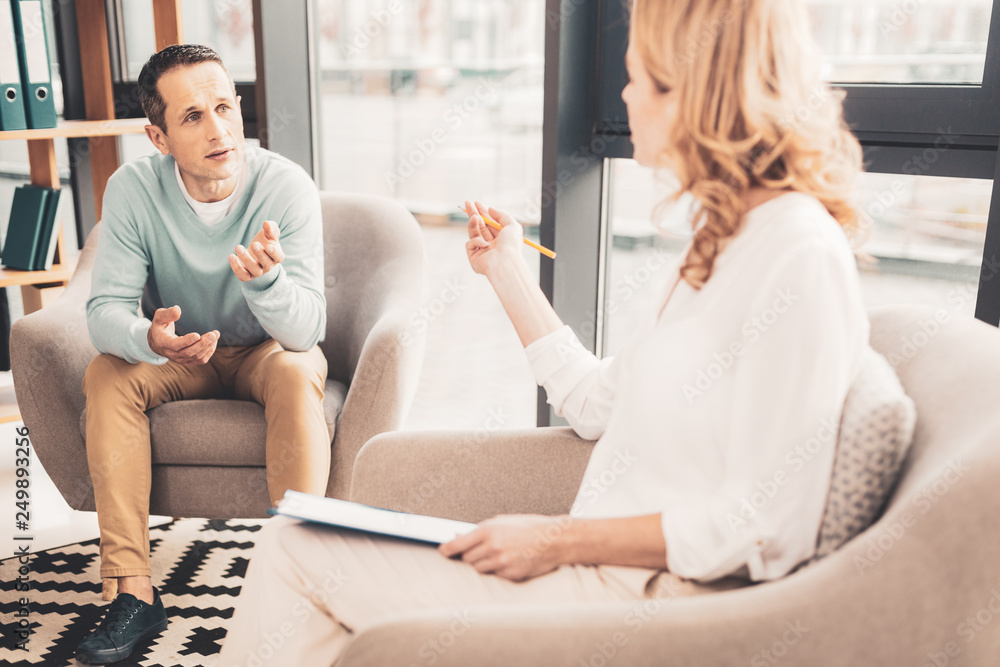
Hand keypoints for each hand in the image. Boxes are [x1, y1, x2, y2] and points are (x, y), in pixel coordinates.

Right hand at [147, 305, 219, 364]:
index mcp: (163, 343)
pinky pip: (200, 360)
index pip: (176, 345)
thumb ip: (168, 313)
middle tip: (213, 334)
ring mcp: (180, 359)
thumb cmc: (160, 326)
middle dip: (203, 343)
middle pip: (189, 352)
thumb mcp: (159, 317)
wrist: (158, 342)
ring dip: (208, 346)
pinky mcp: (187, 361)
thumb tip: (177, 310)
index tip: (197, 335)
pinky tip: (213, 342)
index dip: (187, 341)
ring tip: (216, 334)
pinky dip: (209, 352)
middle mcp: (172, 354)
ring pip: (196, 357)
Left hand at [230, 220, 284, 280]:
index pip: (278, 257)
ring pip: (254, 270)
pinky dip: (236, 268)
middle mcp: (268, 266)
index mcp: (276, 256)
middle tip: (254, 244)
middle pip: (266, 263)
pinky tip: (232, 256)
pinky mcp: (247, 275)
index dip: (274, 253)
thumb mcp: (269, 234)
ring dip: (246, 259)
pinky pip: (243, 275)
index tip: (268, 246)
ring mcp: (258, 272)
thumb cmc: (264, 241)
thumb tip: (266, 223)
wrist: (254, 252)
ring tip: (238, 247)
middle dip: (260, 254)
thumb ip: (270, 228)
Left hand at [438, 514, 567, 581]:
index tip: (442, 552)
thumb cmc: (529, 527)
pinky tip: (510, 560)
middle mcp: (493, 547)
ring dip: (483, 564)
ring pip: (479, 569)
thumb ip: (480, 530)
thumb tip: (459, 536)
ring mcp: (502, 562)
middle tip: (481, 550)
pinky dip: (498, 570)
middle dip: (470, 555)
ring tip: (498, 554)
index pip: (459, 544)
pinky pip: (495, 575)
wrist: (554, 540)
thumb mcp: (502, 521)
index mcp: (489, 530)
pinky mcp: (511, 574)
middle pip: (468, 559)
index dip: (447, 549)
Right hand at [464, 200, 524, 277]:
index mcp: (501, 239)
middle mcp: (492, 245)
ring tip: (474, 217)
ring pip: (473, 233)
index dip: (483, 212)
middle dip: (473, 213)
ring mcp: (482, 251)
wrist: (504, 263)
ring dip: (472, 223)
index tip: (476, 203)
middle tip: (467, 203)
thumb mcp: (512, 225)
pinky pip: (470, 244)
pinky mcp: (474, 258)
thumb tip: (490, 209)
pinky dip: (476, 241)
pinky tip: (484, 244)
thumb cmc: (511, 245)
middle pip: (480, 226)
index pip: (490, 223)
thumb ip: (501, 215)